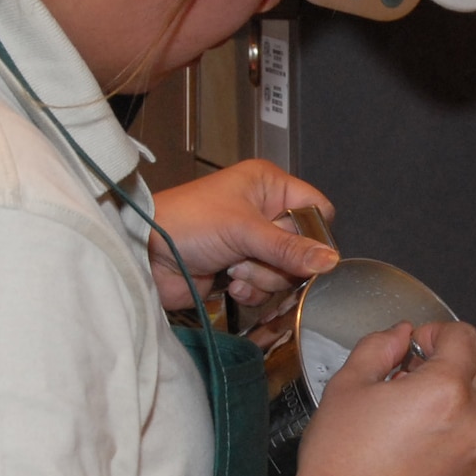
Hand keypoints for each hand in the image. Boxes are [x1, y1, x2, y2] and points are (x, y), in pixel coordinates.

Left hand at [146, 161, 336, 308]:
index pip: (315, 209)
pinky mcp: (241, 270)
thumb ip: (289, 248)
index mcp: (268, 185)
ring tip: (234, 268)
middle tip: (253, 256)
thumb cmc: (188, 224)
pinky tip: (230, 283)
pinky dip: (251, 290)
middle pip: (304, 246)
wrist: (143, 256)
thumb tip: (331, 262)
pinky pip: (267, 288)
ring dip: (262, 276)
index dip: (312, 232)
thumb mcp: (243, 230)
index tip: (297, 246)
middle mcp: (264, 211)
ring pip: (286, 271)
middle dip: (279, 260)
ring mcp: (253, 243)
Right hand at [269, 321, 475, 475]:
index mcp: (445, 389)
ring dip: (462, 392)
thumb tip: (400, 335)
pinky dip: (462, 424)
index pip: (466, 338)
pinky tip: (423, 434)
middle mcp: (472, 419)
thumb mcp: (347, 386)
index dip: (438, 332)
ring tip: (418, 405)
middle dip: (457, 360)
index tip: (416, 344)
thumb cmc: (340, 460)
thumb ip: (378, 348)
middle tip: (418, 370)